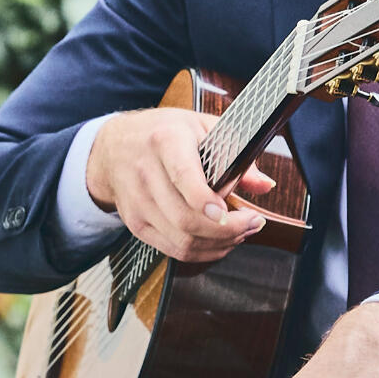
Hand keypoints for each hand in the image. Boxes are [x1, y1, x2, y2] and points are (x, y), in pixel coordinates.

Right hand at [86, 108, 273, 264]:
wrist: (113, 147)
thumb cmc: (163, 133)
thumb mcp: (202, 126)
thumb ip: (236, 153)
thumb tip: (265, 184)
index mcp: (165, 141)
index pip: (183, 177)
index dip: (206, 201)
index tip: (228, 212)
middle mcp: (146, 173)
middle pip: (185, 218)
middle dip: (227, 230)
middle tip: (253, 223)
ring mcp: (138, 203)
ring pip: (181, 240)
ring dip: (219, 244)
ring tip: (242, 232)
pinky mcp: (135, 224)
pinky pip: (173, 249)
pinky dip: (202, 251)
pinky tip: (219, 241)